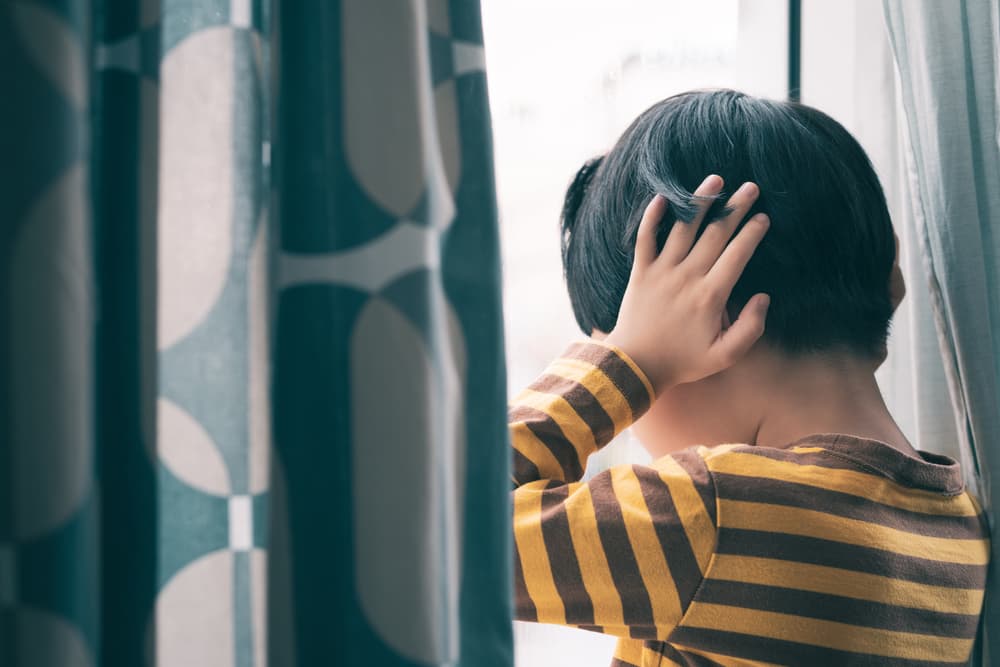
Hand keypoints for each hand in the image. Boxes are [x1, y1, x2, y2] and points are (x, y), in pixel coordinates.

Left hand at [604, 174, 770, 393]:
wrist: (636, 365)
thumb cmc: (682, 361)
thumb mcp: (725, 355)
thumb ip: (751, 327)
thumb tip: (763, 297)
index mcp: (710, 296)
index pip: (737, 254)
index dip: (753, 233)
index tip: (764, 218)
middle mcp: (687, 277)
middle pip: (715, 234)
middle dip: (735, 208)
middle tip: (751, 187)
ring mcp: (661, 272)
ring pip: (682, 229)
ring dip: (700, 202)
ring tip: (716, 179)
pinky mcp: (640, 272)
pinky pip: (645, 238)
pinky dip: (651, 217)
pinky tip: (662, 196)